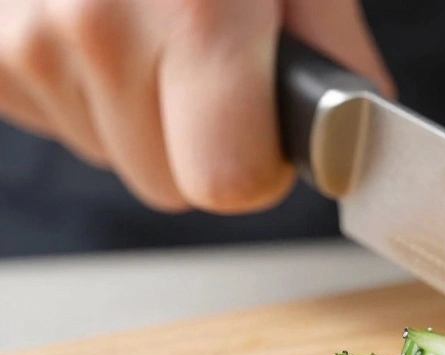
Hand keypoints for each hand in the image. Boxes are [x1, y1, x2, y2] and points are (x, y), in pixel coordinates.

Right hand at [0, 0, 392, 212]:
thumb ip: (330, 43)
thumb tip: (350, 133)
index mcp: (198, 11)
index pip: (229, 181)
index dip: (260, 165)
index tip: (265, 129)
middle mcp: (98, 27)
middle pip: (170, 185)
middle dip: (201, 141)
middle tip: (206, 61)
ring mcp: (27, 40)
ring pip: (114, 155)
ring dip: (142, 111)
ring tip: (149, 25)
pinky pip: (59, 122)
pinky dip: (87, 91)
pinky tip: (100, 28)